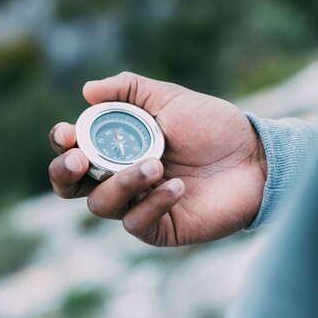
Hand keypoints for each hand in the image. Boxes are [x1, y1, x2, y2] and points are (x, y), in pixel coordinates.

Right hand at [49, 72, 266, 245]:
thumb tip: (87, 90)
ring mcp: (139, 205)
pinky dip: (152, 203)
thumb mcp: (169, 99)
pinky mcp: (160, 228)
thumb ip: (129, 90)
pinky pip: (136, 223)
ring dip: (122, 183)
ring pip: (102, 205)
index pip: (74, 151)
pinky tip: (177, 186)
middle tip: (80, 160)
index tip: (66, 133)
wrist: (254, 157)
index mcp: (117, 148)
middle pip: (71, 187)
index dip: (62, 145)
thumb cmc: (213, 126)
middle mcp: (121, 178)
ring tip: (155, 164)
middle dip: (65, 173)